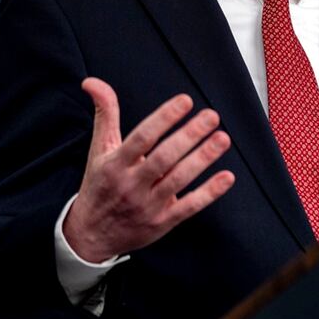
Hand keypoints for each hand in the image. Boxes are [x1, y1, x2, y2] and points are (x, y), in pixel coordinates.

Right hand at [63, 77, 235, 261]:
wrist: (91, 235)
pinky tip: (227, 177)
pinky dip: (209, 193)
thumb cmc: (100, 185)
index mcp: (115, 164)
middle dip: (189, 136)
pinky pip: (189, 207)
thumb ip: (104, 113)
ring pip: (178, 180)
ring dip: (203, 158)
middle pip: (163, 158)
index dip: (164, 118)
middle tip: (211, 116)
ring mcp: (148, 206)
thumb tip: (92, 82)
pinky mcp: (162, 223)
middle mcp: (131, 185)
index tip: (185, 101)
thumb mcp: (99, 149)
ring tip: (222, 138)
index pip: (142, 137)